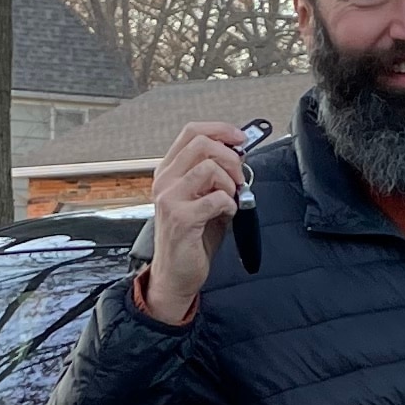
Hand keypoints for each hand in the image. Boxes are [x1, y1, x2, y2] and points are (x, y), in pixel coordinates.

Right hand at [144, 121, 252, 326]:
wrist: (175, 274)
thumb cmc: (190, 237)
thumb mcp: (202, 197)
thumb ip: (215, 174)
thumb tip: (238, 152)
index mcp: (169, 171)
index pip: (192, 132)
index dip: (220, 130)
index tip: (239, 138)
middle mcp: (165, 180)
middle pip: (202, 144)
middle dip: (230, 157)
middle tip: (238, 177)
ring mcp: (170, 198)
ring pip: (210, 168)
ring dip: (230, 184)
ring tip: (230, 200)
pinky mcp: (181, 218)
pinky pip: (217, 198)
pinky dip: (230, 205)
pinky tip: (226, 214)